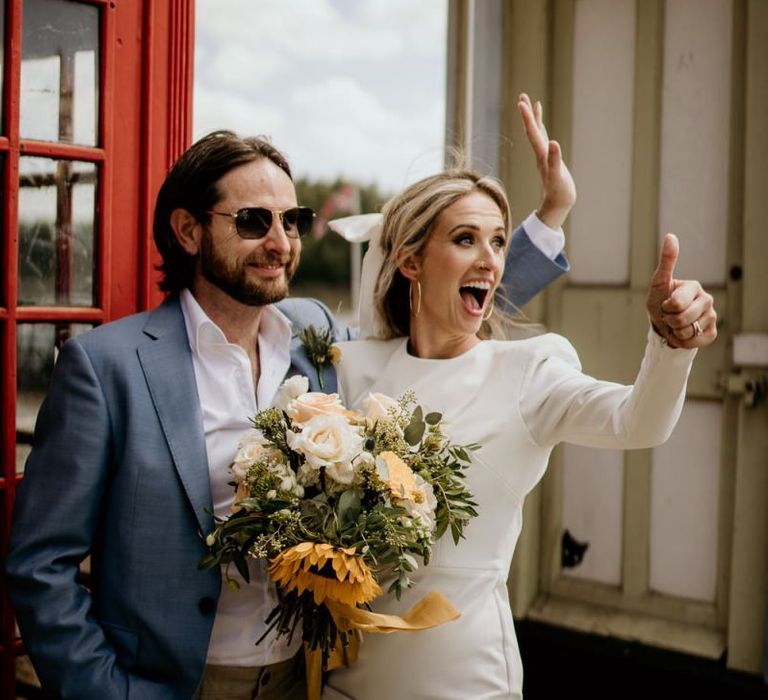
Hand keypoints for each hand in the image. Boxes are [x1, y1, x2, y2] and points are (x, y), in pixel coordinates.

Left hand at [518, 93, 575, 229]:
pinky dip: (542, 128)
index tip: (521, 103)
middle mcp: (540, 153)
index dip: (528, 118)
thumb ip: (554, 161)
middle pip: (531, 130)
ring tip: (531, 102)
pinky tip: (541, 123)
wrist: (557, 205)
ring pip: (537, 133)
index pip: (533, 133)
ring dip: (533, 118)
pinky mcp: (549, 158)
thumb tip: (553, 143)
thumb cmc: (559, 192)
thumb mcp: (558, 177)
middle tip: (522, 96)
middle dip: (527, 113)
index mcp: (542, 155)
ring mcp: (544, 155)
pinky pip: (543, 139)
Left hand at [646, 233, 716, 348]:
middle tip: (669, 315)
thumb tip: (671, 235)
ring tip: (675, 324)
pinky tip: (683, 333)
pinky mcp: (711, 332)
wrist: (663, 324)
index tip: (665, 303)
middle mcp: (707, 300)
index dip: (666, 308)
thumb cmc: (660, 300)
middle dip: (669, 320)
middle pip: (682, 319)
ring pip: (688, 331)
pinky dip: (683, 340)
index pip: (677, 304)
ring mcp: (711, 316)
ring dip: (675, 331)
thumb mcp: (659, 282)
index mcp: (694, 287)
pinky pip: (694, 341)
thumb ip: (666, 261)